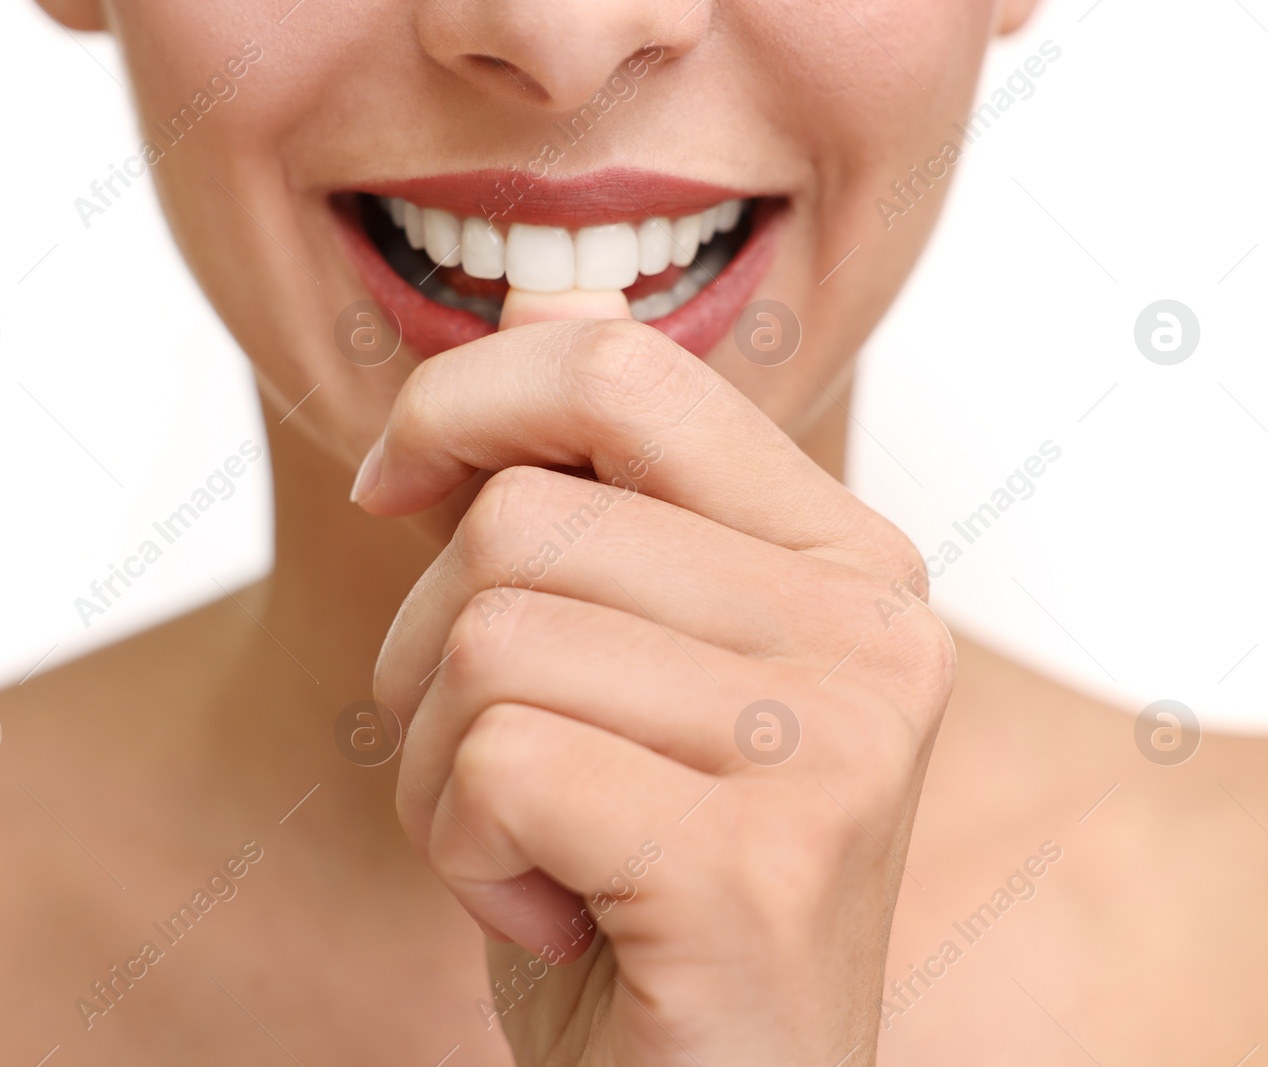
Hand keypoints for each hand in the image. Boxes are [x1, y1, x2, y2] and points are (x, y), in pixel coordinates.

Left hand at [358, 296, 953, 1065]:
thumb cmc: (635, 883)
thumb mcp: (619, 663)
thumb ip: (600, 484)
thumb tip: (536, 298)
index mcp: (848, 560)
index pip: (622, 363)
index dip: (463, 401)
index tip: (392, 486)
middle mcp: (874, 633)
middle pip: (520, 518)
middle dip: (434, 654)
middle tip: (504, 773)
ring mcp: (838, 746)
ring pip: (489, 636)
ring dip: (444, 768)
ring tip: (534, 849)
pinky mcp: (763, 865)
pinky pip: (499, 761)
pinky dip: (467, 851)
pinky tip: (552, 914)